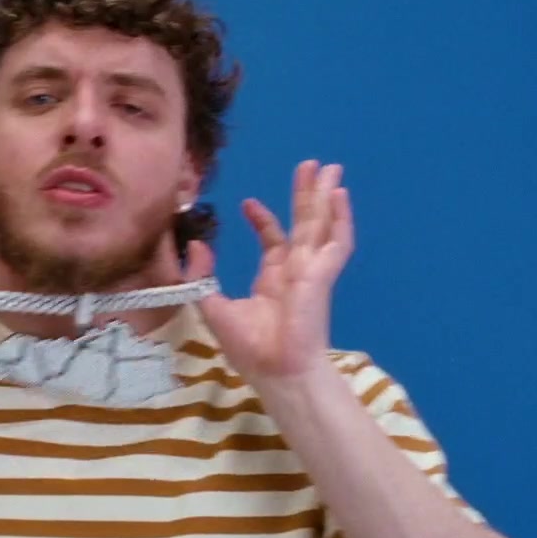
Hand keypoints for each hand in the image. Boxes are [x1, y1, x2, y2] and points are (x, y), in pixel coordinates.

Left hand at [189, 160, 353, 380]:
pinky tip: (339, 194)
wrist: (277, 372)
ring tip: (330, 168)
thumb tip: (195, 245)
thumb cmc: (250, 349)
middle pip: (304, 223)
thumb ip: (200, 277)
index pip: (274, 242)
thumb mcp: (213, 307)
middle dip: (306, 195)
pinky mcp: (322, 274)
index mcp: (273, 280)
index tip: (247, 203)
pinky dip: (341, 218)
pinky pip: (338, 242)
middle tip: (309, 165)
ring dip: (326, 196)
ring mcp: (312, 271)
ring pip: (322, 224)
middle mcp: (295, 271)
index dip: (263, 219)